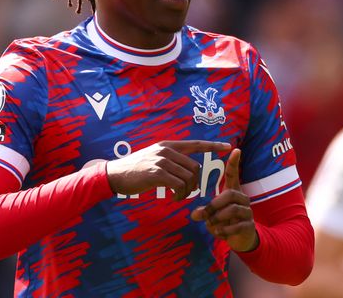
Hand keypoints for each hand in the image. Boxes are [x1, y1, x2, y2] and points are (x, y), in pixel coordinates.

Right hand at [106, 140, 230, 200]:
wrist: (114, 174)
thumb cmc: (134, 169)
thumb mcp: (153, 158)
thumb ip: (169, 159)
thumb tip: (185, 168)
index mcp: (167, 145)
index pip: (195, 143)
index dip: (213, 145)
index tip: (228, 146)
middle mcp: (166, 151)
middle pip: (195, 166)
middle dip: (195, 182)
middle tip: (188, 192)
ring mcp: (161, 161)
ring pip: (188, 177)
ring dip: (187, 191)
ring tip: (179, 197)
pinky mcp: (156, 173)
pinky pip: (178, 185)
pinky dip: (180, 195)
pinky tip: (174, 199)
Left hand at [190, 148, 257, 251]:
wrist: (243, 239)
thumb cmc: (226, 221)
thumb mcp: (213, 214)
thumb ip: (204, 211)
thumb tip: (194, 214)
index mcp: (233, 192)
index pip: (234, 174)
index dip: (234, 163)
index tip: (236, 149)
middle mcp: (243, 199)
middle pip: (229, 194)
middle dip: (213, 205)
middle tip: (202, 215)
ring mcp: (248, 212)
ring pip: (232, 210)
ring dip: (217, 218)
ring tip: (211, 225)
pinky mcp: (249, 225)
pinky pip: (236, 225)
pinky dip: (224, 230)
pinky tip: (218, 232)